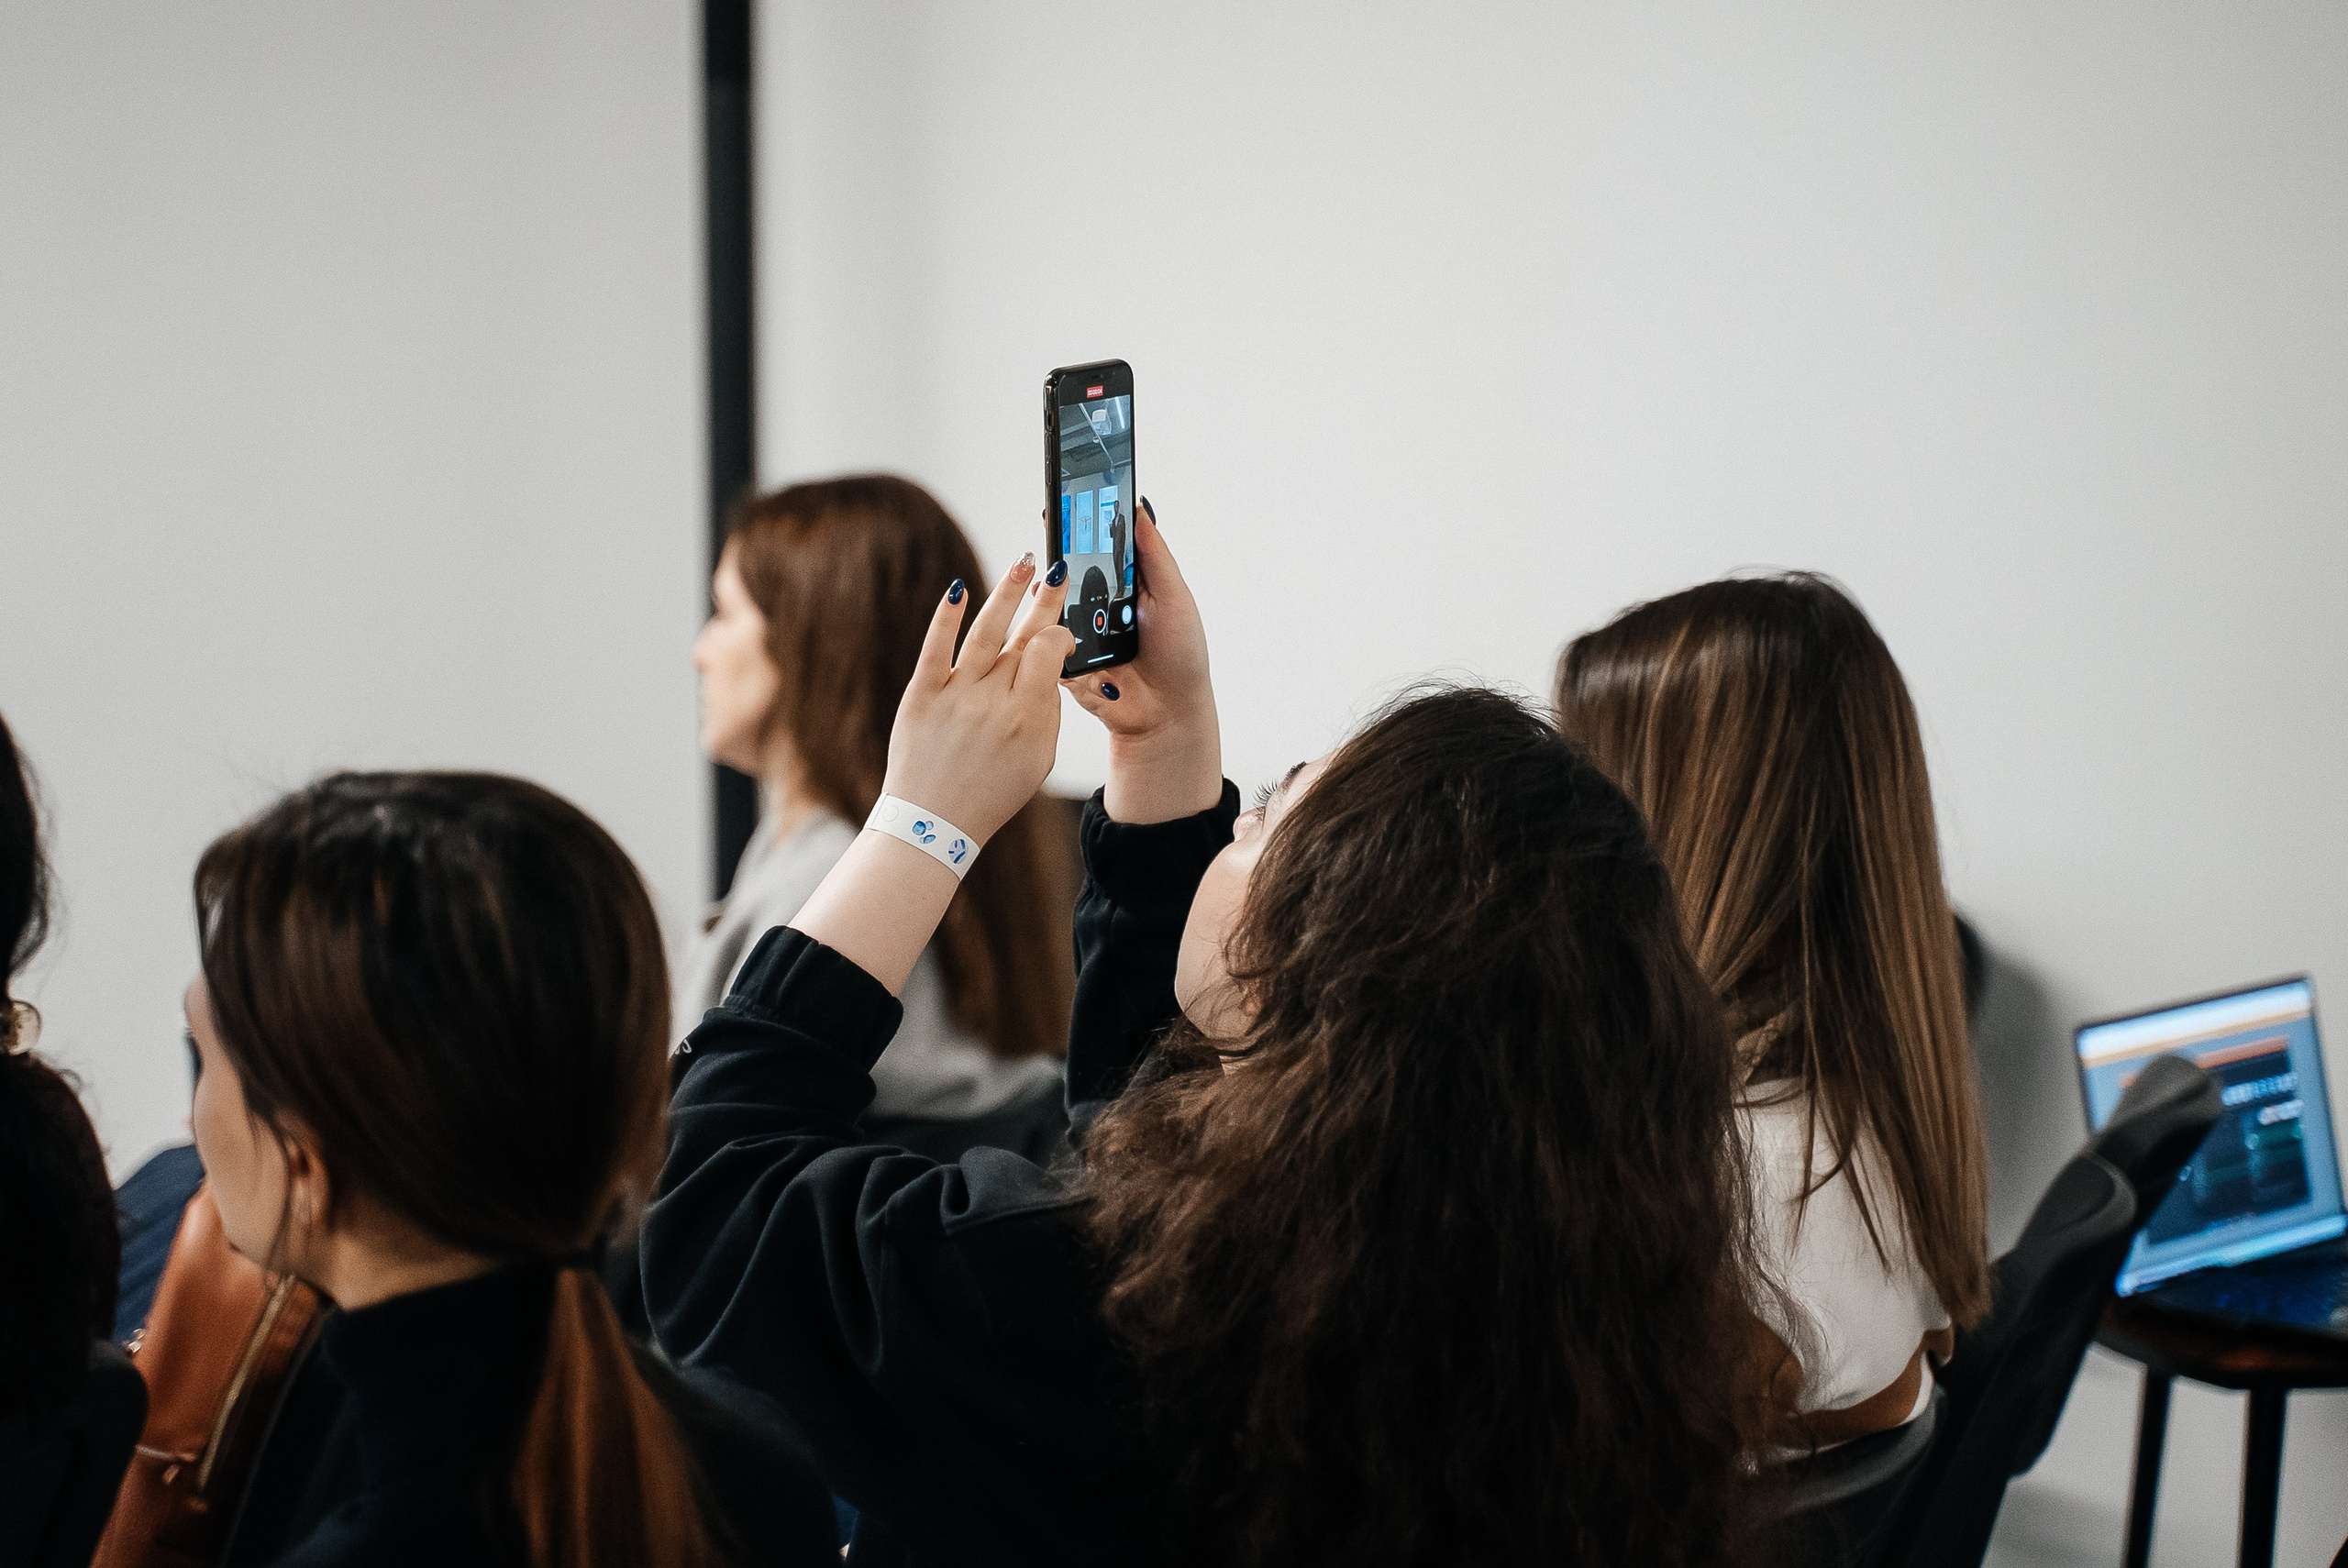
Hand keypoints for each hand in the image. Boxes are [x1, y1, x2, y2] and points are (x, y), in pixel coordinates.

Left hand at [882, 554, 1075, 842]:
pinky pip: (934, 648)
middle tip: (1055, 570)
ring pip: (984, 632)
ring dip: (1006, 593)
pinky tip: (957, 589)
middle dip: (1044, 600)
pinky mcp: (920, 696)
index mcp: (1027, 719)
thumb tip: (1048, 670)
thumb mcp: (1038, 762)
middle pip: (1022, 637)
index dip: (1059, 633)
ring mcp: (954, 696)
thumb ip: (1046, 713)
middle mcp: (992, 701)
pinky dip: (945, 617)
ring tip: (1021, 564)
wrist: (933, 823)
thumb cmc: (990, 795)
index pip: (1049, 653)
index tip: (1061, 631)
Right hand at [1064, 499, 1222, 822]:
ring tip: (1050, 565)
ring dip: (1050, 584)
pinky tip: (1045, 609)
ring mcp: (1076, 630)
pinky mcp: (1061, 658)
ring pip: (1051, 600)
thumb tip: (1138, 505)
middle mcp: (1096, 603)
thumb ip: (1153, 554)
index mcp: (1122, 584)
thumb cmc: (1180, 655)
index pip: (1096, 545)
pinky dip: (1044, 625)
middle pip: (1068, 567)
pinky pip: (1044, 638)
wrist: (1168, 713)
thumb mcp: (1174, 597)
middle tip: (1049, 517)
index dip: (1082, 520)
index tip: (1070, 492)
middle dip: (1059, 546)